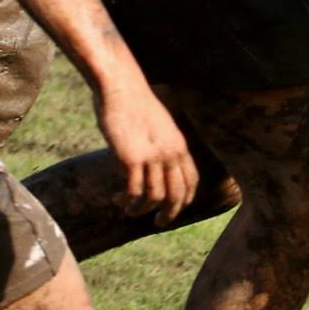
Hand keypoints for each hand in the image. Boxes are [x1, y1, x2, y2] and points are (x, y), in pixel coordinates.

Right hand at [92, 72, 199, 220]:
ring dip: (141, 210)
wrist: (120, 86)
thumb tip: (153, 164)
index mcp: (179, 145)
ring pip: (154, 197)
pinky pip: (133, 191)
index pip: (191, 181)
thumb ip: (159, 144)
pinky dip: (126, 201)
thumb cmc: (133, 103)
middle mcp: (170, 153)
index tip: (173, 209)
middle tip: (158, 223)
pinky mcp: (131, 158)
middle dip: (169, 213)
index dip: (184, 199)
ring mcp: (152, 156)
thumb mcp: (157, 125)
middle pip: (177, 195)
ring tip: (128, 210)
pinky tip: (117, 200)